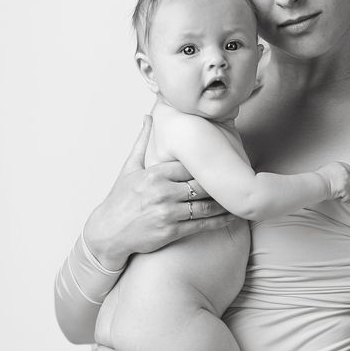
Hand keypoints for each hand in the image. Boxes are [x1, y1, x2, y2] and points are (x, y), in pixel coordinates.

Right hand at [83, 114, 233, 268]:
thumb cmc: (120, 200)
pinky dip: (220, 221)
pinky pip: (202, 225)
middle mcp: (162, 192)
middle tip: (242, 177)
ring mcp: (167, 213)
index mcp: (155, 174)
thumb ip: (143, 142)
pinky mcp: (171, 232)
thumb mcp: (129, 168)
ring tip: (242, 197)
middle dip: (221, 182)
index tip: (226, 158)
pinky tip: (232, 216)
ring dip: (226, 202)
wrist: (107, 233)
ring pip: (206, 205)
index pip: (190, 165)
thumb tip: (149, 117)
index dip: (209, 163)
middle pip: (202, 184)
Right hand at [316, 161, 349, 201]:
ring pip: (348, 188)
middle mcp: (344, 171)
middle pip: (348, 179)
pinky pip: (348, 196)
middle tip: (336, 188)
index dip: (344, 176)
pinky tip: (338, 198)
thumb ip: (331, 171)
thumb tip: (330, 174)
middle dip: (344, 184)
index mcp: (338, 165)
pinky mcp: (345, 189)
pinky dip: (343, 198)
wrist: (317, 184)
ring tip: (335, 193)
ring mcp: (346, 180)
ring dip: (343, 191)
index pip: (347, 168)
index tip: (340, 180)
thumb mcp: (324, 169)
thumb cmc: (317, 179)